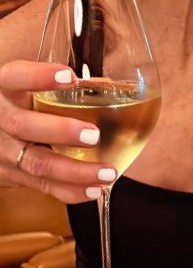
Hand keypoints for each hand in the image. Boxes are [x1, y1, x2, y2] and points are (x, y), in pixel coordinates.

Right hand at [0, 61, 115, 202]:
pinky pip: (41, 184)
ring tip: (106, 172)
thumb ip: (55, 85)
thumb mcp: (25, 87)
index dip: (38, 77)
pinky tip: (95, 190)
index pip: (15, 77)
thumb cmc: (18, 102)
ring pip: (35, 162)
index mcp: (3, 88)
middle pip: (22, 125)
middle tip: (93, 135)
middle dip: (60, 131)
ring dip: (74, 170)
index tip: (69, 77)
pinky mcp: (11, 174)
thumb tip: (106, 84)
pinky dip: (69, 190)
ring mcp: (2, 150)